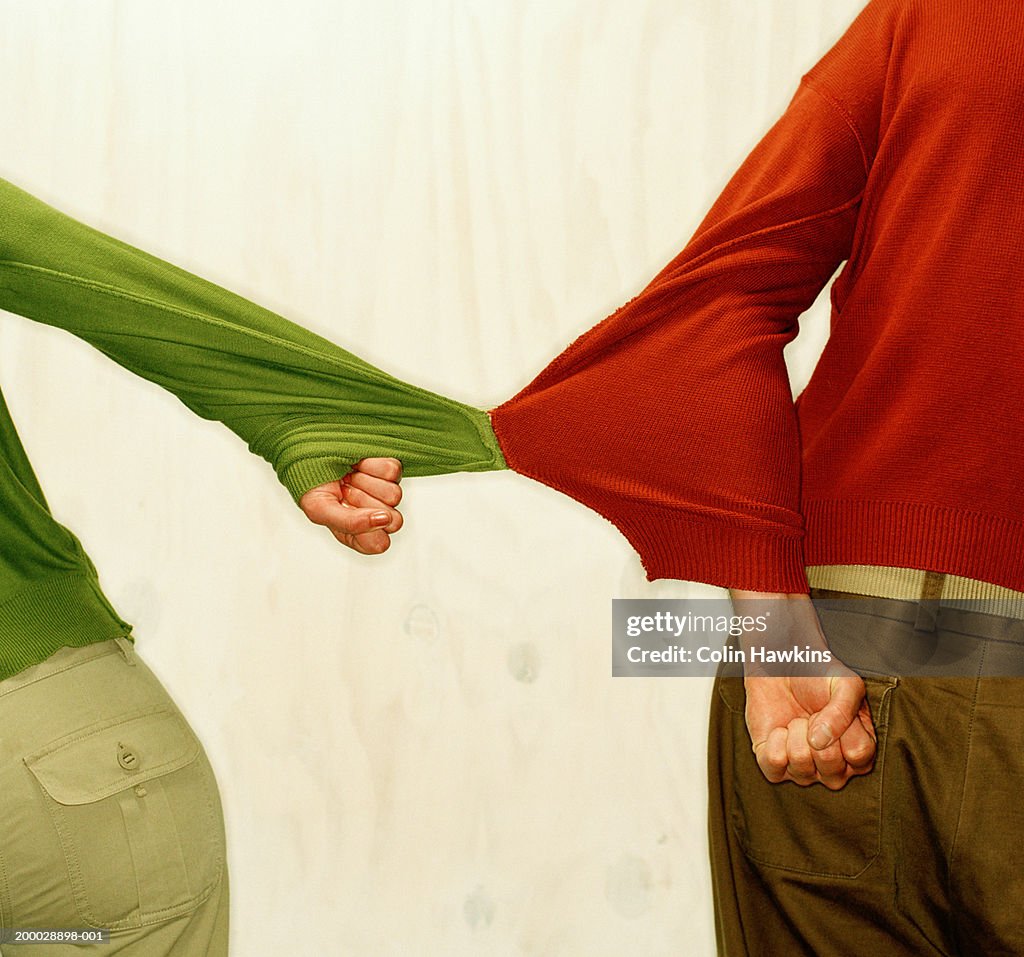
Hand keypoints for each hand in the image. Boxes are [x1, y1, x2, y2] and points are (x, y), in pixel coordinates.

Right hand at [298, 458, 402, 554]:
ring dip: (366, 482)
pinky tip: (357, 464)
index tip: (347, 512)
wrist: (310, 450)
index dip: (367, 528)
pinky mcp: (388, 470)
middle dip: (366, 503)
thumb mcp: (319, 510)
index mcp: (359, 531)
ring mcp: (383, 491)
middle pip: (394, 520)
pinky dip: (372, 464)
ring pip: (394, 494)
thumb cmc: (311, 483)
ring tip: (349, 477)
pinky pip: (392, 470)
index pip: (379, 543)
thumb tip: (385, 520)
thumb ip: (350, 524)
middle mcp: (374, 513)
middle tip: (346, 492)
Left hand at [729, 590, 876, 789]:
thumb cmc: (818, 676)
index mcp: (857, 750)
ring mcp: (803, 768)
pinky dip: (774, 741)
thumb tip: (820, 742)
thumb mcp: (846, 684)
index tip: (831, 708)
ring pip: (801, 767)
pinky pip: (773, 764)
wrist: (782, 665)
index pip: (858, 756)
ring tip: (796, 719)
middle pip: (831, 771)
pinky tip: (779, 729)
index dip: (843, 729)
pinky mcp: (773, 764)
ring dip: (795, 733)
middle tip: (812, 713)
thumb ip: (844, 711)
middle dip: (817, 732)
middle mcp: (833, 767)